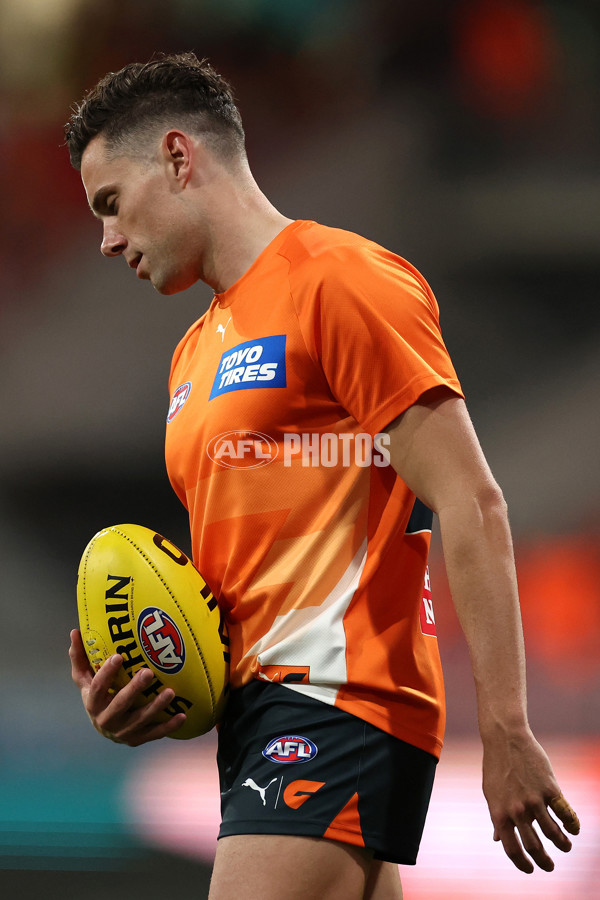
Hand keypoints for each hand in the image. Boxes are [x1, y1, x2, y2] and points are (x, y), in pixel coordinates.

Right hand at [69, 628, 185, 745]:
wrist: (104, 728)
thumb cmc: (97, 695)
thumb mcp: (84, 678)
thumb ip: (80, 657)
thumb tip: (75, 631)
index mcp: (92, 702)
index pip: (97, 687)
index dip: (107, 673)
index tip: (119, 656)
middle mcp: (106, 719)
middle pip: (120, 704)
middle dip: (134, 689)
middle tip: (148, 672)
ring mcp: (122, 731)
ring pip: (140, 720)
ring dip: (156, 707)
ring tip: (171, 692)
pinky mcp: (137, 739)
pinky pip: (154, 734)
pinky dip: (169, 727)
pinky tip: (182, 716)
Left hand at [482, 728, 579, 872]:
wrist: (505, 738)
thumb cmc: (496, 766)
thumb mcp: (491, 794)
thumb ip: (498, 817)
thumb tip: (498, 839)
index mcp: (499, 814)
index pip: (512, 850)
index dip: (522, 864)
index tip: (530, 869)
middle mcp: (517, 811)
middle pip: (535, 847)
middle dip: (544, 862)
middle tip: (549, 866)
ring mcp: (534, 800)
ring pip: (553, 834)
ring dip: (562, 844)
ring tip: (565, 846)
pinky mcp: (550, 789)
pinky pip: (565, 814)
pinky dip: (572, 825)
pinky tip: (573, 829)